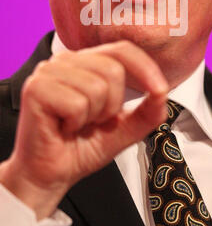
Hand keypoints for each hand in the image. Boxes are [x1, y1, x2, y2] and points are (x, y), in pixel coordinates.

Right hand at [0, 40, 167, 218]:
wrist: (49, 175)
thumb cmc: (81, 148)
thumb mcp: (123, 129)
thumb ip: (146, 112)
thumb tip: (162, 93)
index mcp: (85, 62)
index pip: (122, 50)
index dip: (145, 67)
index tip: (160, 90)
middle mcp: (65, 60)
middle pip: (113, 69)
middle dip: (113, 105)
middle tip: (93, 121)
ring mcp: (48, 71)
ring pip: (96, 86)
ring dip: (93, 116)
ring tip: (76, 125)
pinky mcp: (35, 88)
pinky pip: (77, 103)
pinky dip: (76, 123)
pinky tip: (63, 128)